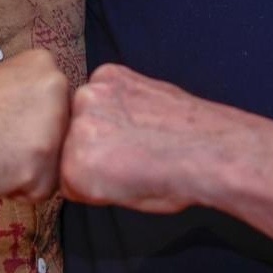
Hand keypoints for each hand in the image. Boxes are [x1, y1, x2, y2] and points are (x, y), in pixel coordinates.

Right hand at [0, 48, 69, 203]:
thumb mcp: (2, 85)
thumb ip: (34, 97)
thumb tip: (57, 121)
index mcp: (44, 63)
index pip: (61, 107)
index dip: (31, 123)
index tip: (2, 120)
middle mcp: (55, 87)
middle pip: (64, 135)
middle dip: (35, 147)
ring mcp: (50, 125)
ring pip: (56, 164)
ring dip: (29, 170)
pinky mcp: (40, 163)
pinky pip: (43, 190)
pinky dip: (20, 190)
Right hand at [61, 64, 217, 212]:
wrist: (209, 149)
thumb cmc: (173, 183)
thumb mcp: (122, 200)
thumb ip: (91, 182)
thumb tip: (84, 166)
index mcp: (74, 169)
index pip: (62, 171)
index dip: (86, 175)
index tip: (108, 176)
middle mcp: (76, 127)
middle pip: (68, 136)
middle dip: (89, 142)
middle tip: (123, 151)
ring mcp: (92, 94)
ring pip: (83, 108)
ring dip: (100, 114)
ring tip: (134, 127)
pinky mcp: (110, 73)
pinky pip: (101, 84)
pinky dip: (114, 93)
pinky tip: (138, 106)